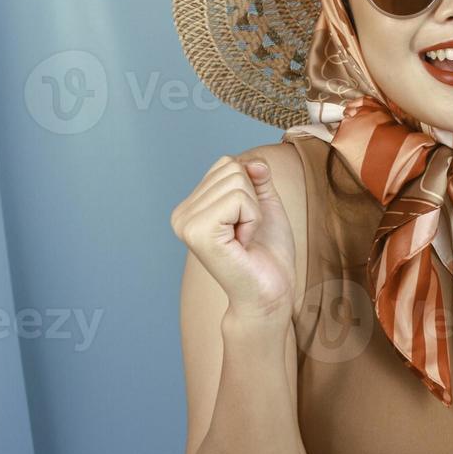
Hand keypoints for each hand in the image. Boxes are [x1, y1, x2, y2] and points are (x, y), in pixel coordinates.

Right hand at [170, 154, 295, 319]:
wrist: (271, 292)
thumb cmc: (268, 253)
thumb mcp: (264, 204)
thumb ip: (257, 177)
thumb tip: (253, 161)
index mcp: (191, 207)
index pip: (226, 163)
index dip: (250, 189)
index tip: (245, 223)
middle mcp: (182, 214)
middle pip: (231, 167)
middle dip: (252, 199)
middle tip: (246, 233)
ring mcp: (186, 223)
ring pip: (237, 180)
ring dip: (253, 211)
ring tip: (244, 239)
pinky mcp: (198, 233)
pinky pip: (238, 198)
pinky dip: (252, 218)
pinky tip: (243, 243)